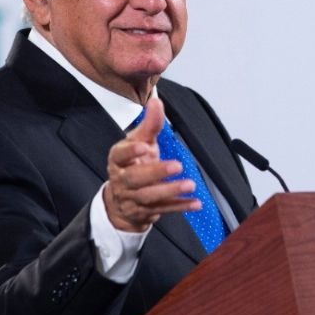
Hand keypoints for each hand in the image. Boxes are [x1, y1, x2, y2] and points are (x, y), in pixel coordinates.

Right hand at [103, 98, 200, 231]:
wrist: (121, 199)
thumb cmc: (133, 164)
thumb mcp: (139, 142)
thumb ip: (150, 124)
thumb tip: (157, 102)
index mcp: (118, 160)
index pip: (120, 155)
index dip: (130, 152)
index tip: (144, 146)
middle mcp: (122, 180)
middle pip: (136, 178)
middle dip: (156, 172)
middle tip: (177, 166)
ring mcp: (132, 198)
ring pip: (149, 197)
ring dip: (170, 191)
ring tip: (190, 185)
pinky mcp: (145, 212)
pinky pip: (163, 210)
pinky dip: (180, 207)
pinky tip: (196, 203)